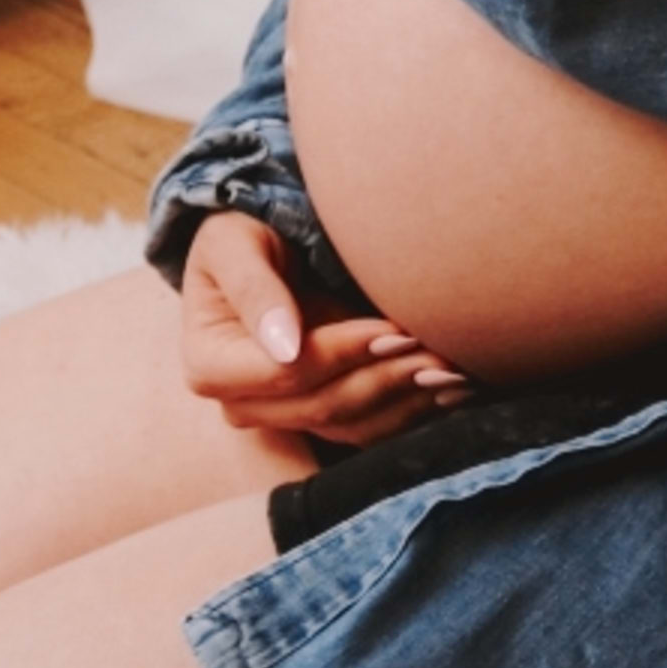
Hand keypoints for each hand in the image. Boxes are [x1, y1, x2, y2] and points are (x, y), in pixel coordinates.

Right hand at [178, 211, 468, 454]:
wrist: (253, 252)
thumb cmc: (239, 238)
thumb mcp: (233, 245)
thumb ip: (253, 289)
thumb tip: (285, 348)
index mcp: (210, 367)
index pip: (288, 372)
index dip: (344, 353)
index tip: (393, 327)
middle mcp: (243, 404)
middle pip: (324, 405)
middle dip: (387, 377)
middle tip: (441, 351)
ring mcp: (282, 417)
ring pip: (353, 425)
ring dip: (408, 400)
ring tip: (456, 370)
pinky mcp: (319, 416)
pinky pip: (370, 429)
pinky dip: (412, 410)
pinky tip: (451, 388)